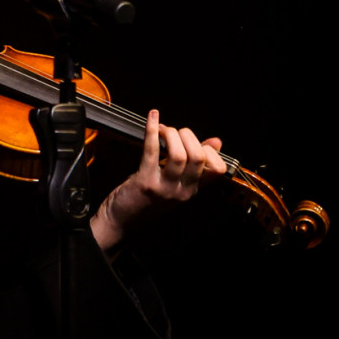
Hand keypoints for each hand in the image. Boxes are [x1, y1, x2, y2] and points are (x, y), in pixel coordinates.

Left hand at [90, 109, 226, 256]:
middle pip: (198, 157)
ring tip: (163, 130)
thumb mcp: (175, 183)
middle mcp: (182, 191)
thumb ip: (194, 164)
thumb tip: (216, 142)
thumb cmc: (147, 198)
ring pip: (179, 155)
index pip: (217, 168)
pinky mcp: (145, 182)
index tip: (194, 141)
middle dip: (188, 136)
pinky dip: (152, 130)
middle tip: (175, 132)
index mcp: (192, 190)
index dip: (209, 149)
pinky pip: (152, 151)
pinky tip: (152, 118)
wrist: (121, 220)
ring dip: (171, 134)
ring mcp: (164, 188)